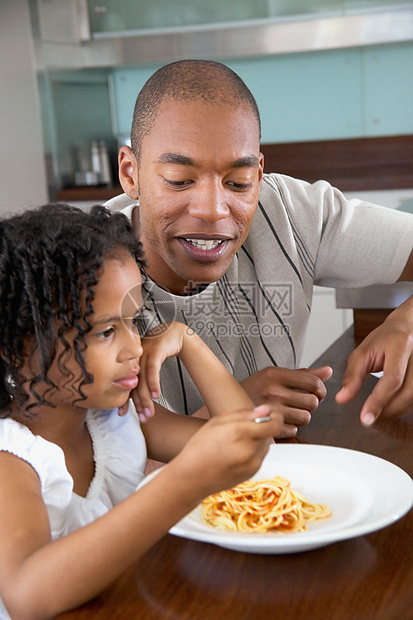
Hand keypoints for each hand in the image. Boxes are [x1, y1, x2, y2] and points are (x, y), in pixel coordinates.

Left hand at [133, 322, 188, 421]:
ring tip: (149, 412)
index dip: (124, 400)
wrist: (175, 333)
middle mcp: (135, 358)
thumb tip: (141, 399)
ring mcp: (144, 353)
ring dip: (146, 399)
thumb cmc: (163, 349)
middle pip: (134, 385)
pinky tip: (156, 395)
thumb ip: (144, 379)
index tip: (122, 414)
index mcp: (131, 363)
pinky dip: (154, 383)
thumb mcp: (151, 365)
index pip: (126, 385)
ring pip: (142, 380)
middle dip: (139, 404)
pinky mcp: (155, 350)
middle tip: (143, 418)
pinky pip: (153, 369)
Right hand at [173, 405, 282, 497]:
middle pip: (269, 433)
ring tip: (236, 441)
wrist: (192, 478)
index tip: (271, 413)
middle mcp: (249, 450)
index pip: (273, 424)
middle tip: (243, 427)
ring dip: (258, 439)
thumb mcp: (217, 422)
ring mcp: (252, 464)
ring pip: (265, 445)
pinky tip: (236, 452)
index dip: (276, 416)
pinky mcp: (252, 473)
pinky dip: (253, 451)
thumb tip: (265, 410)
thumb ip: (244, 414)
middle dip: (262, 427)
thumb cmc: (199, 448)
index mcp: (240, 434)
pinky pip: (260, 457)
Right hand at [240, 366, 332, 438]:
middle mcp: (273, 390)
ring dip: (301, 416)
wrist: (227, 404)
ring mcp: (270, 410)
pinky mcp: (268, 426)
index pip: (314, 382)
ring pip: (306, 417)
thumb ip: (303, 374)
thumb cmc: (254, 389)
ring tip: (290, 411)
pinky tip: (280, 420)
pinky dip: (290, 427)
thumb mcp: (274, 375)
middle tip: (300, 402)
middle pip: (313, 402)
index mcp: (275, 374)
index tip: (316, 392)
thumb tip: (328, 371)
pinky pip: (293, 430)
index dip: (320, 389)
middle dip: (310, 403)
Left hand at [336, 297, 412, 424]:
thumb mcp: (363, 352)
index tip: (366, 417)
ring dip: (396, 411)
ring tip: (379, 412)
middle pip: (408, 392)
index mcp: (400, 345)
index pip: (393, 379)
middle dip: (387, 409)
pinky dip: (404, 407)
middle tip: (369, 417)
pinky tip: (392, 407)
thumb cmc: (384, 339)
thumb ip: (353, 376)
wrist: (406, 328)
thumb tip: (342, 398)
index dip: (379, 400)